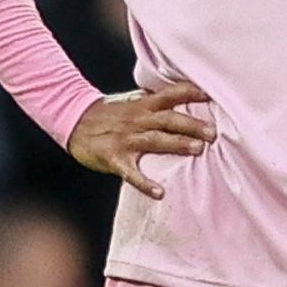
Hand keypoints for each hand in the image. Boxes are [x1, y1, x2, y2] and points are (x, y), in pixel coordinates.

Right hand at [68, 81, 215, 196]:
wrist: (73, 121)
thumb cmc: (108, 115)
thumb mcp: (131, 103)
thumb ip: (155, 103)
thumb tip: (182, 100)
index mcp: (143, 105)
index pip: (170, 95)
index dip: (191, 93)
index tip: (212, 96)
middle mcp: (137, 120)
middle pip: (168, 119)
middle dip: (191, 125)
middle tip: (213, 133)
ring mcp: (126, 139)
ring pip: (155, 140)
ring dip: (176, 144)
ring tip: (197, 150)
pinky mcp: (114, 158)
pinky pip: (131, 172)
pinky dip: (145, 182)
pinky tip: (159, 193)